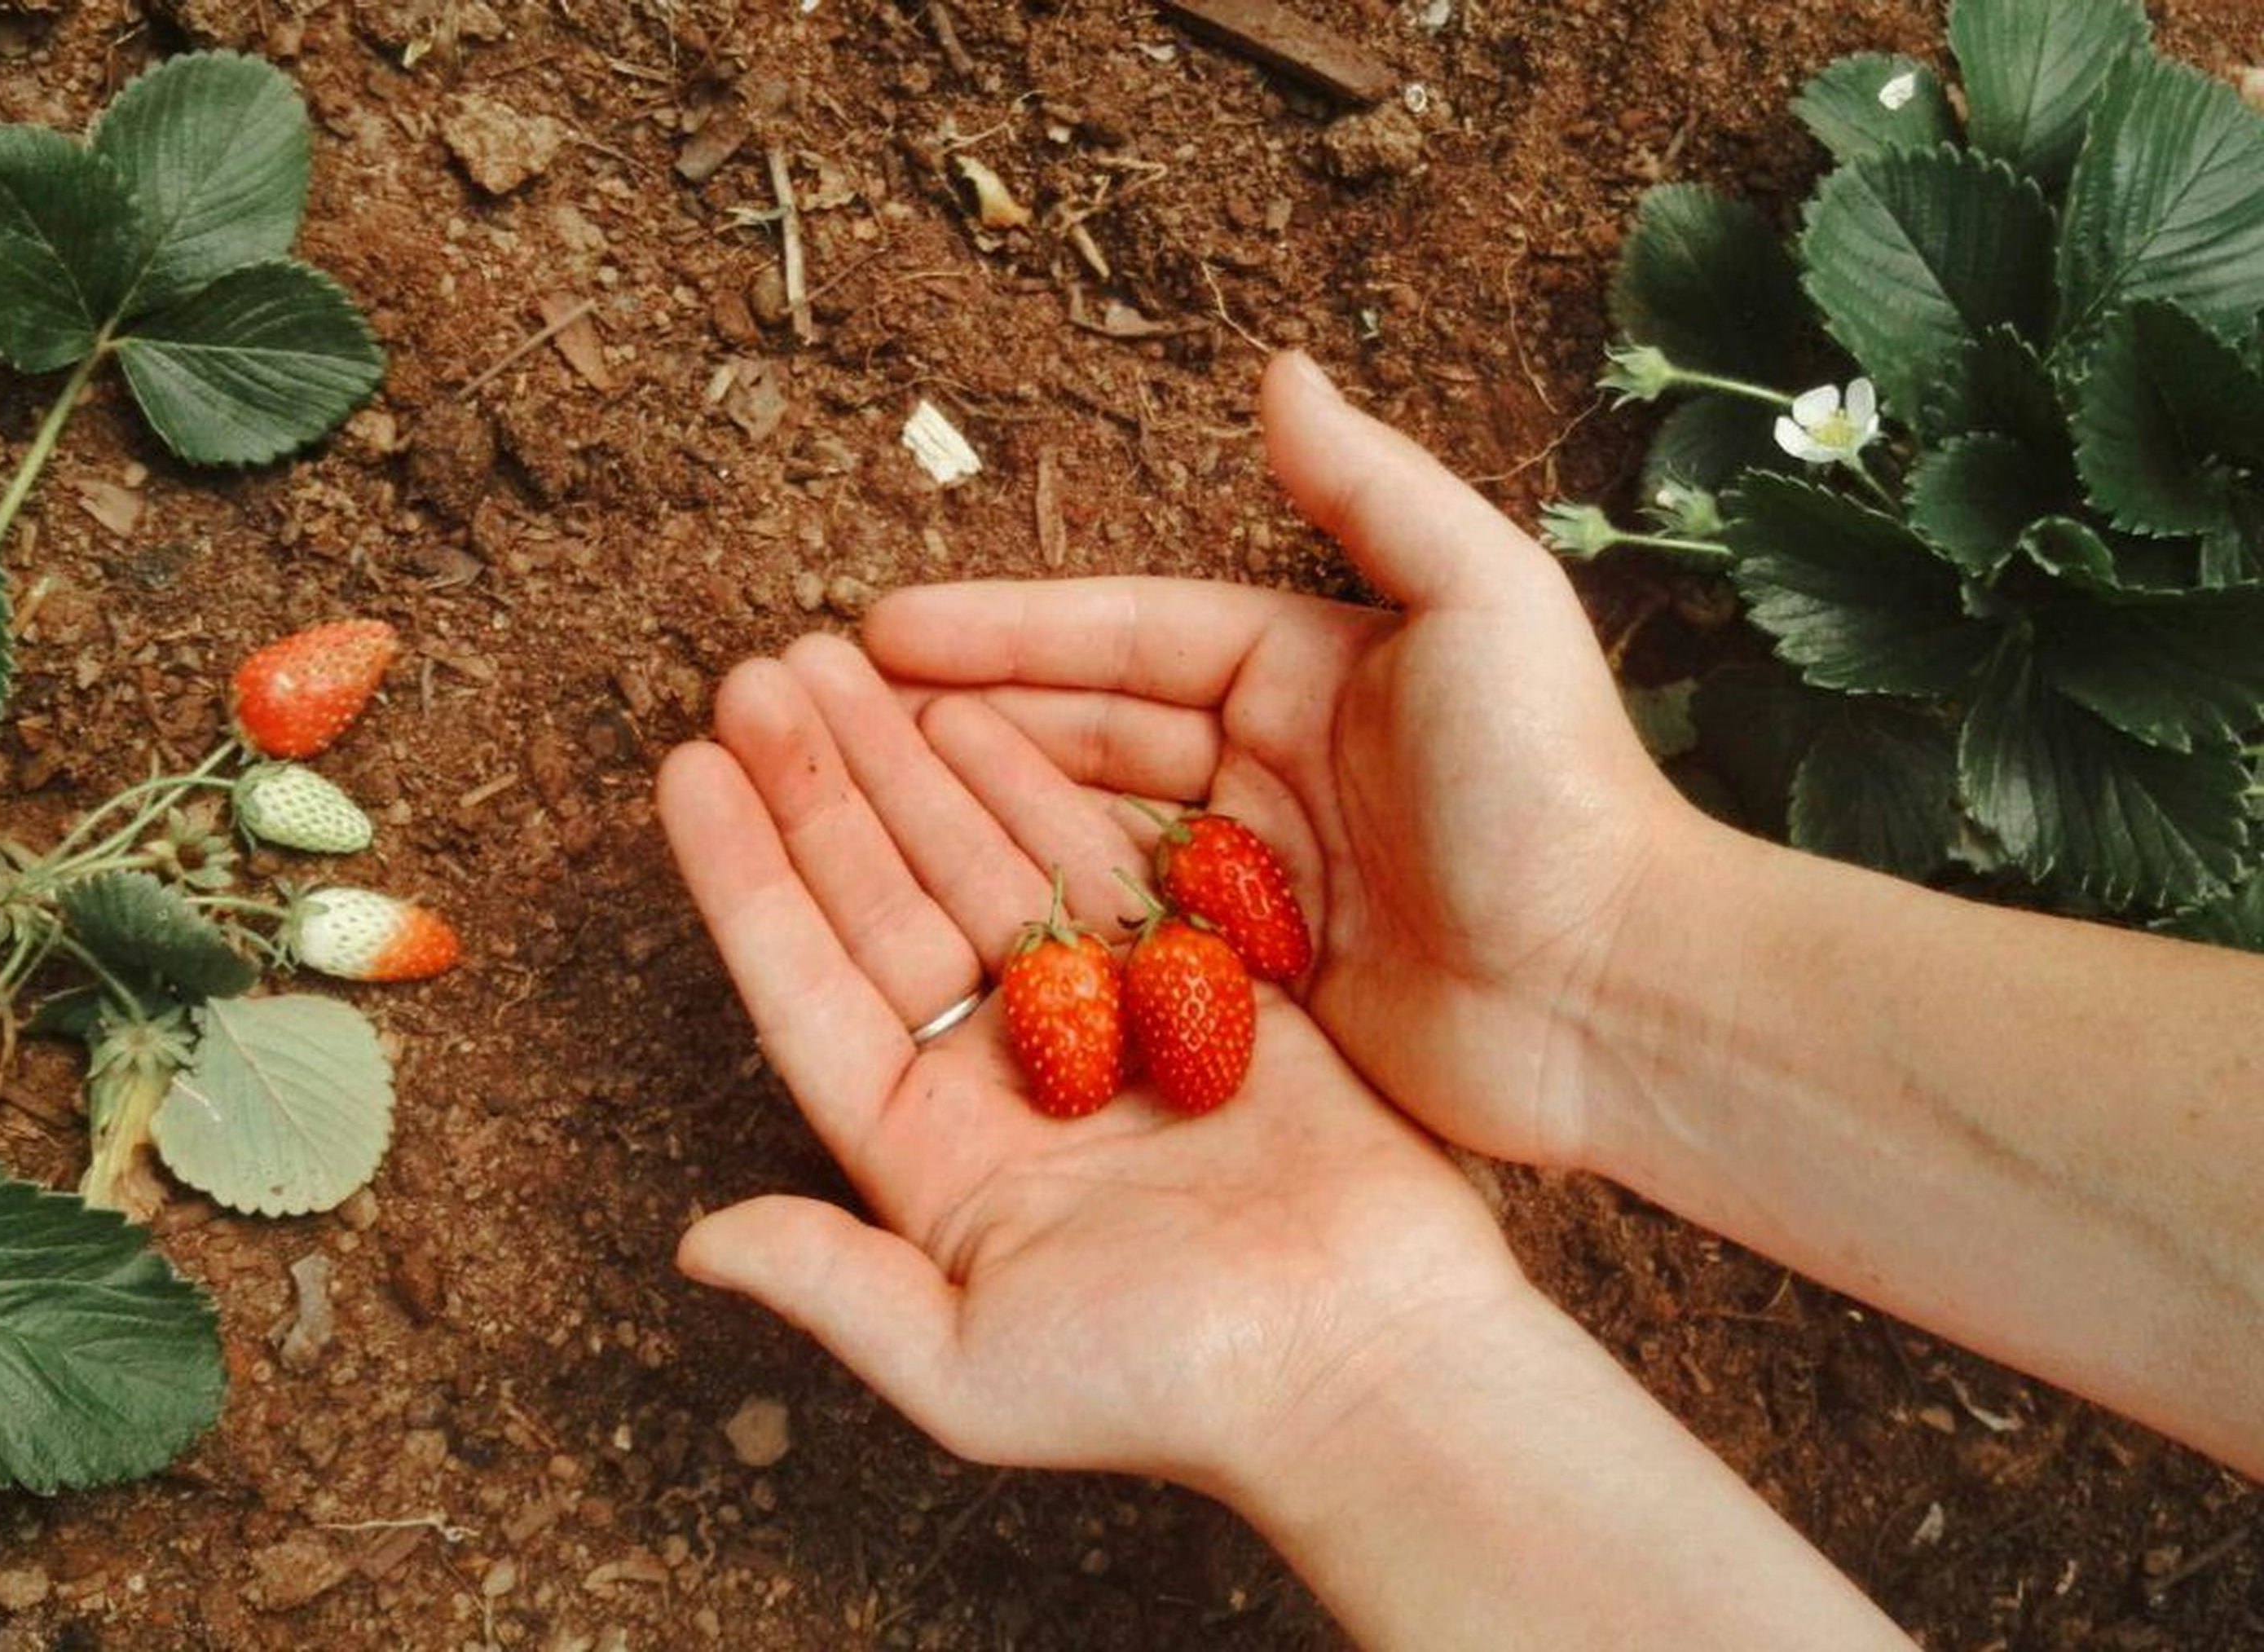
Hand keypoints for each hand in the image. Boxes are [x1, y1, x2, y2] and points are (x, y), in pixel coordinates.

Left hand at [655, 640, 1531, 1492]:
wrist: (1368, 1367)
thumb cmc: (1169, 1387)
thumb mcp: (967, 1365)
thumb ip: (832, 1287)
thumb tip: (696, 1245)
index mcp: (929, 1160)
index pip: (808, 991)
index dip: (745, 880)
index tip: (687, 771)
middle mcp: (1000, 1084)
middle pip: (882, 905)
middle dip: (818, 789)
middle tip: (758, 674)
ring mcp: (1100, 1029)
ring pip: (979, 866)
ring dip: (908, 766)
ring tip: (840, 662)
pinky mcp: (1201, 991)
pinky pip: (1100, 867)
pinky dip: (1038, 789)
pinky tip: (979, 709)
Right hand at [862, 351, 1703, 1167]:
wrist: (1620, 997)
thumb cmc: (1554, 788)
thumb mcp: (1479, 598)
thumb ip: (1372, 490)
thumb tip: (1281, 372)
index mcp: (1304, 669)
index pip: (1124, 637)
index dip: (1005, 631)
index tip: (885, 629)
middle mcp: (1268, 766)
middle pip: (1083, 732)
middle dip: (961, 720)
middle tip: (828, 716)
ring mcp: (1254, 881)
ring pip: (1082, 832)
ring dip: (976, 815)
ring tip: (854, 804)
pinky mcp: (1252, 988)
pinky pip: (1119, 941)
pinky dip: (1036, 923)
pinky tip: (942, 918)